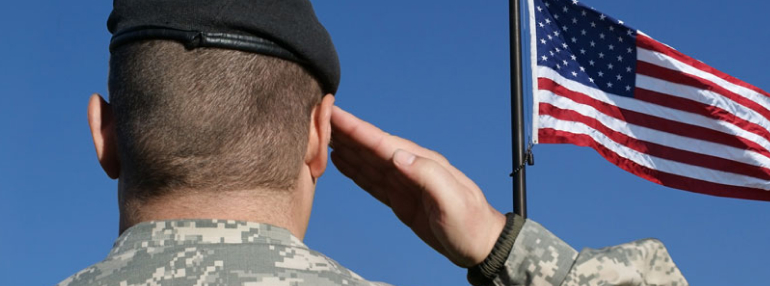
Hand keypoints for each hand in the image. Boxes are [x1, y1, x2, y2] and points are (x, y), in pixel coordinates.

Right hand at [330, 106, 505, 266]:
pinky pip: (371, 181)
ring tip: (321, 134)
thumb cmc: (470, 223)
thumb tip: (397, 155)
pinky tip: (340, 160)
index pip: (382, 142)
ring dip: (345, 147)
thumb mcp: (452, 199)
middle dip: (344, 132)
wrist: (481, 246)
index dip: (356, 128)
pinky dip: (354, 169)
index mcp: (421, 163)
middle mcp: (410, 168)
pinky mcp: (400, 200)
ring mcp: (404, 183)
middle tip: (318, 115)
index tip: (334, 113)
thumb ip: (426, 175)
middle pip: (370, 147)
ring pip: (367, 161)